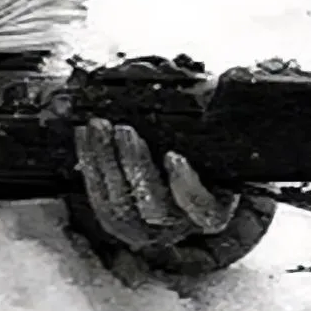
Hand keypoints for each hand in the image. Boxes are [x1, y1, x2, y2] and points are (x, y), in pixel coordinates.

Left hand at [70, 117, 274, 276]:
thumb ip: (224, 122)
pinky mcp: (120, 217)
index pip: (203, 211)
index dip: (186, 188)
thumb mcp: (225, 140)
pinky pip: (99, 199)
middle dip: (135, 166)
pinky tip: (84, 134)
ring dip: (106, 163)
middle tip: (124, 129)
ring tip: (99, 127)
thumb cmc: (213, 149)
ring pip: (121, 207)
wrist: (193, 168)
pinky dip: (90, 164)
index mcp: (216, 209)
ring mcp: (147, 226)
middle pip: (154, 209)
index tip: (174, 156)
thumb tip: (220, 85)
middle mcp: (181, 226)